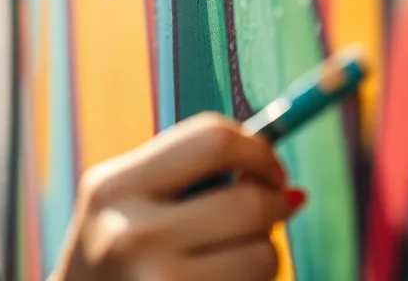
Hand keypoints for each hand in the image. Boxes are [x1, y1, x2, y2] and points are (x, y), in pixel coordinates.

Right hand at [51, 112, 305, 280]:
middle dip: (273, 204)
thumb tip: (293, 191)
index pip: (212, 141)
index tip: (268, 169)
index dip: (257, 150)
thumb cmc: (114, 251)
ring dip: (262, 252)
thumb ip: (190, 176)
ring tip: (230, 256)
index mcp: (115, 186)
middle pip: (249, 202)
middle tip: (269, 211)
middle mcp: (131, 234)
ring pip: (262, 255)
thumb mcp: (126, 200)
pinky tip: (218, 280)